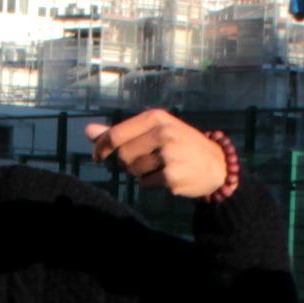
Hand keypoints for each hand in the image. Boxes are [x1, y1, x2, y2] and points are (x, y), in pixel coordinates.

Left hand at [86, 111, 227, 198]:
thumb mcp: (154, 131)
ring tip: (159, 166)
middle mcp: (163, 133)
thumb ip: (120, 132)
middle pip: (124, 155)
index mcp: (156, 118)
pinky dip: (151, 183)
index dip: (102, 146)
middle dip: (128, 161)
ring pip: (134, 170)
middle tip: (145, 160)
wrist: (216, 164)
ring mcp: (168, 155)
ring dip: (140, 173)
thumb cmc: (180, 144)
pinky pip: (146, 183)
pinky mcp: (172, 176)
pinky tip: (167, 176)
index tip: (97, 155)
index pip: (117, 133)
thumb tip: (87, 131)